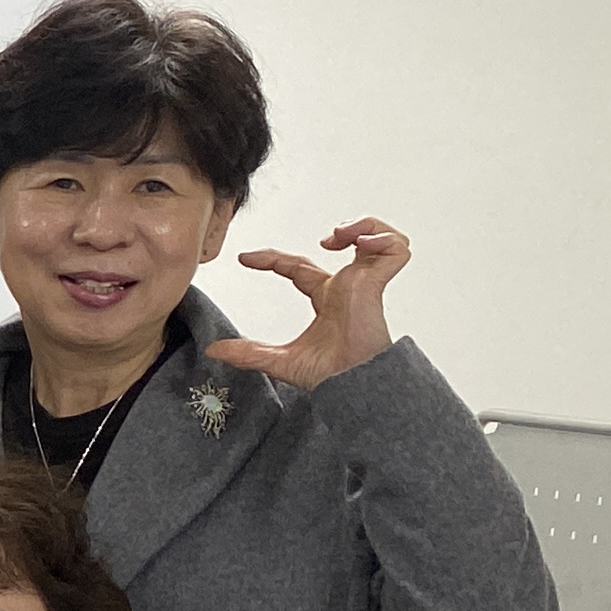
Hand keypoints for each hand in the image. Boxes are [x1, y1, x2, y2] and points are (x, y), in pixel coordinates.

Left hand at [207, 217, 404, 389]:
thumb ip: (247, 352)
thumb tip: (214, 350)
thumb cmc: (328, 375)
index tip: (245, 258)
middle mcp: (347, 287)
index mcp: (326, 299)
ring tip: (341, 237)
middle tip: (324, 239)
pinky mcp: (378, 283)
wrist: (351, 384)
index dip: (273, 260)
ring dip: (362, 227)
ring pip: (375, 238)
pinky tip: (361, 244)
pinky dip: (382, 238)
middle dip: (339, 231)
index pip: (297, 268)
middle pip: (347, 244)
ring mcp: (364, 283)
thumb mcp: (278, 360)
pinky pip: (396, 250)